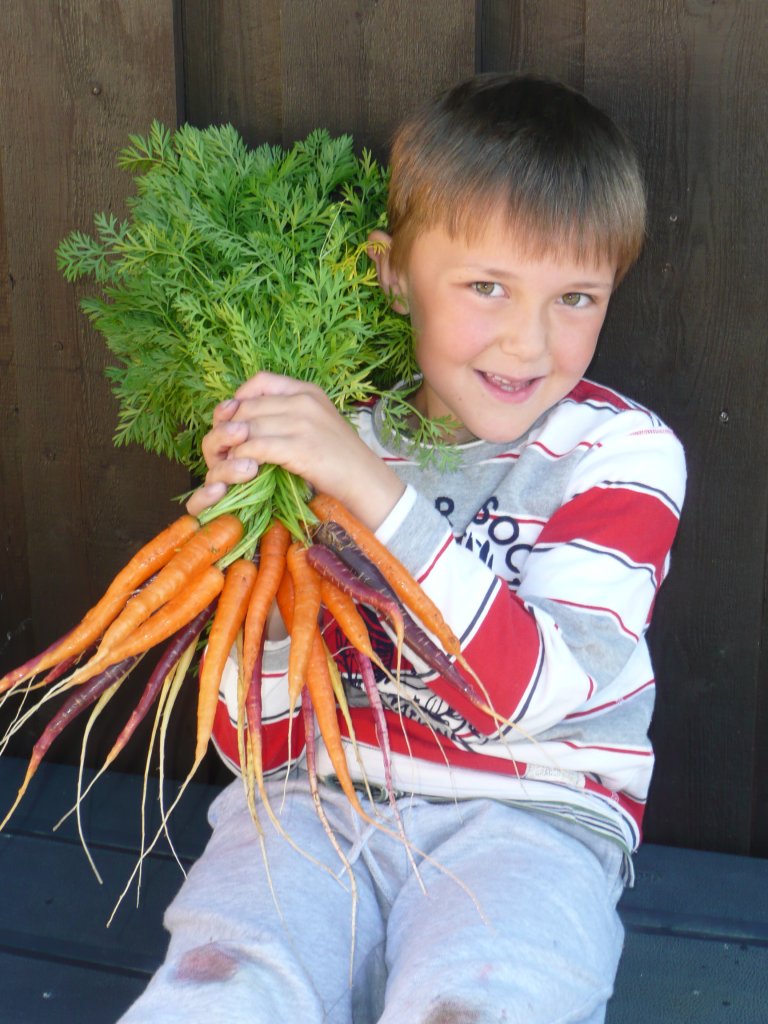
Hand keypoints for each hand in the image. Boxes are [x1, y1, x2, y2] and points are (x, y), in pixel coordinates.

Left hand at [187, 372, 404, 530]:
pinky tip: (243, 469)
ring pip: (247, 427)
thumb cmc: (342, 458)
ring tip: (228, 461)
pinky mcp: (299, 448)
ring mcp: (302, 423)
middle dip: (227, 427)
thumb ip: (290, 415)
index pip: (261, 381)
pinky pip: (256, 446)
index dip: (238, 398)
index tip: (231, 418)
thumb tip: (248, 419)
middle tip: (221, 448)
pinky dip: (243, 458)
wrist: (367, 481)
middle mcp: (303, 402)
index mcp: (308, 391)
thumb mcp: (319, 424)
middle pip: (248, 406)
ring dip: (231, 447)